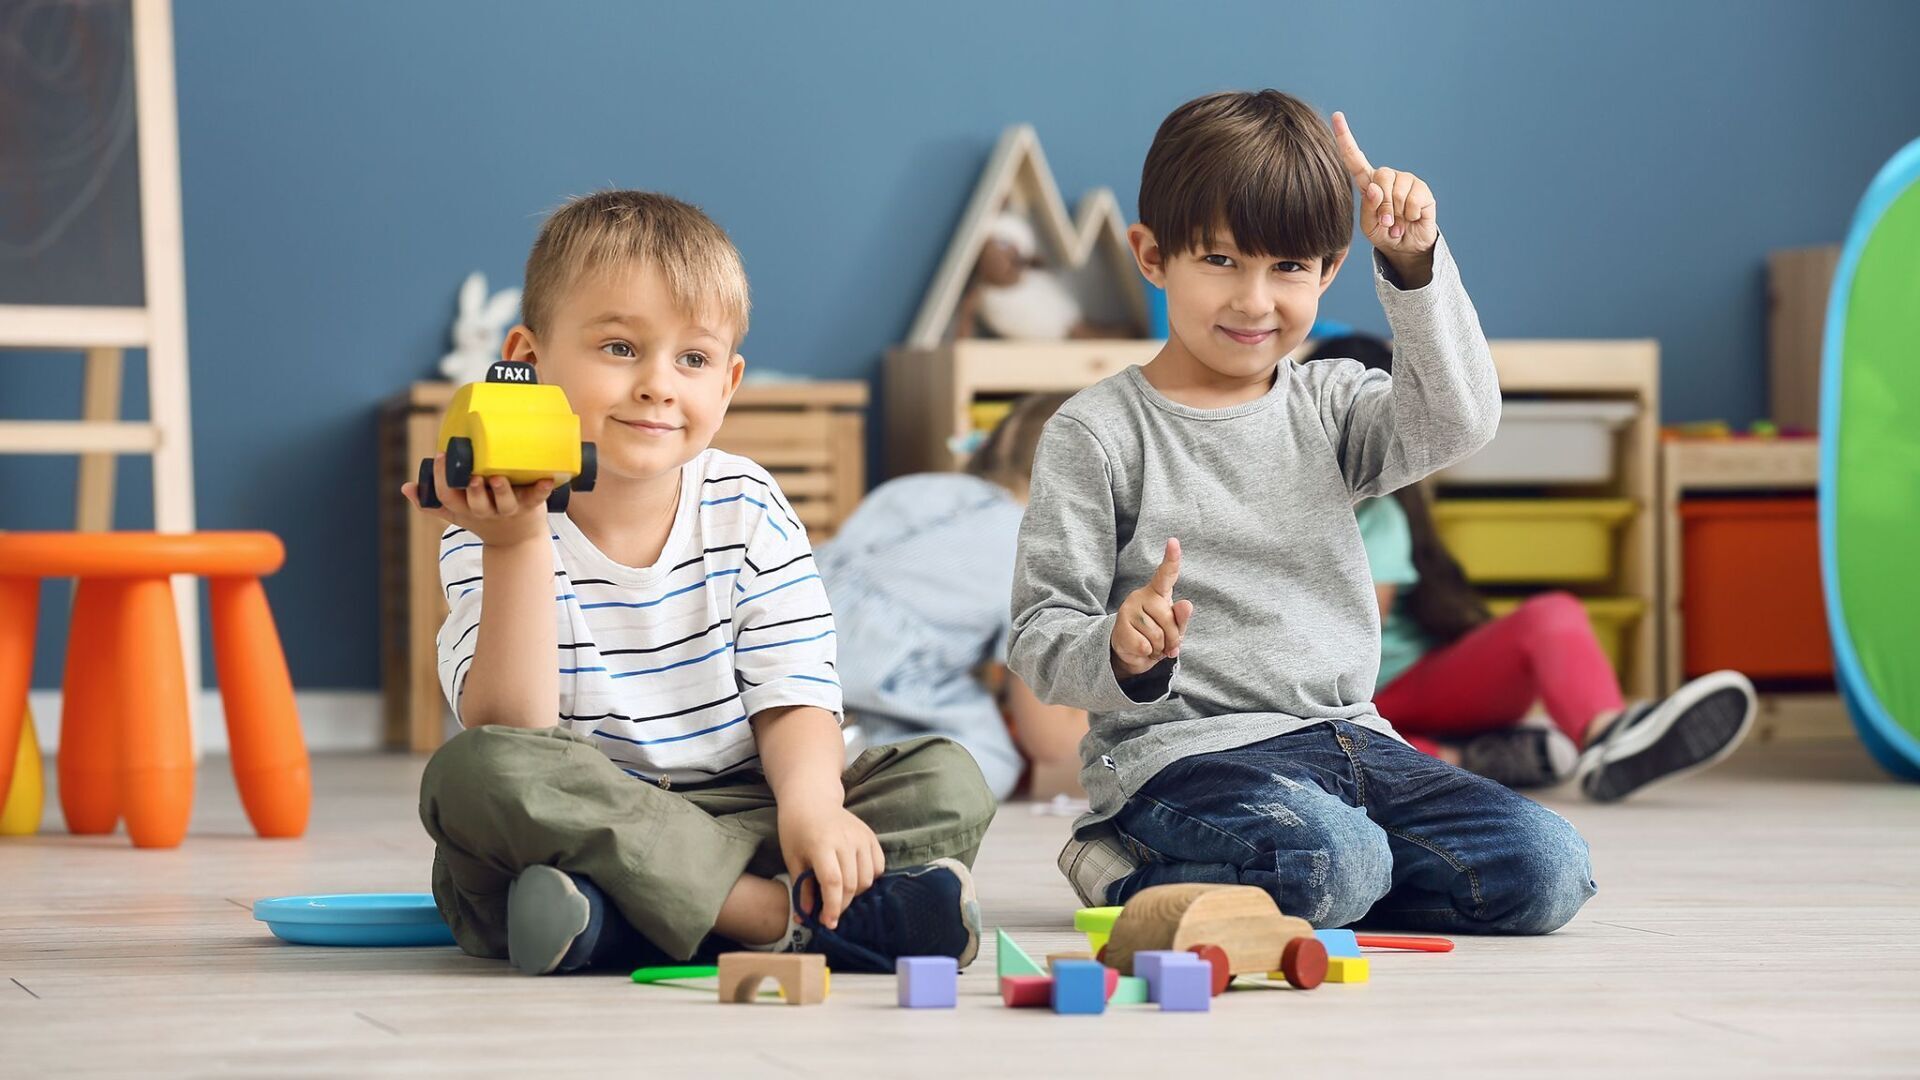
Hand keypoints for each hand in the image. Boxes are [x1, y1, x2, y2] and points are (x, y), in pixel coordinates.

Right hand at [402, 453, 553, 548]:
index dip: (441, 479)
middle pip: (475, 503)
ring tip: (497, 478)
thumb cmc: (482, 518)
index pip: (447, 496)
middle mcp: (485, 511)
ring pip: (504, 503)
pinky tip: (547, 480)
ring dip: (500, 491)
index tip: (441, 456)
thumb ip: (431, 501)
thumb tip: (405, 487)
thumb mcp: (455, 513)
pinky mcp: (530, 507)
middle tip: (471, 476)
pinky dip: (541, 490)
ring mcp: (508, 510)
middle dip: (472, 491)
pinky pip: (536, 498)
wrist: (515, 540)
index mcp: (465, 509)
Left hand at [778, 801, 884, 930]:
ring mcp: (861, 837)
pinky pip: (878, 867)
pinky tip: (854, 878)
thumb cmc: (797, 830)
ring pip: (867, 878)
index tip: (827, 923)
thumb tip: (805, 918)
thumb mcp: (793, 859)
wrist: (811, 800)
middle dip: (841, 905)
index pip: (833, 882)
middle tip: (830, 912)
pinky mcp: (871, 836)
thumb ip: (802, 888)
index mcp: (822, 845)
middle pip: (851, 884)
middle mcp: (845, 840)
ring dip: (855, 893)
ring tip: (840, 892)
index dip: (832, 907)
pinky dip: (869, 878)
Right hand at [1111, 538, 1194, 677]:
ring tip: (1153, 646)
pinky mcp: (1119, 626)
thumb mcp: (1174, 627)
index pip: (1166, 574)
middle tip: (1166, 643)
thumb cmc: (1157, 634)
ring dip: (1159, 648)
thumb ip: (1181, 618)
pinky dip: (1148, 653)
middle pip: (1168, 617)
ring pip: (1157, 634)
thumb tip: (1186, 605)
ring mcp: (1128, 609)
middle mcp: (1141, 596)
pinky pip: (1144, 645)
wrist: (1131, 653)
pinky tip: (1142, 649)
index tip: (1174, 541)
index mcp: (1158, 592)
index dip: (1171, 558)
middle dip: (1172, 637)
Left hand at [1332, 111, 1437, 275]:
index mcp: (1368, 183)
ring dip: (1397, 214)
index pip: (1354, 158)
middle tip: (1387, 223)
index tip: (1337, 117)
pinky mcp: (1423, 189)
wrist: (1406, 247)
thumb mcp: (1370, 226)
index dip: (1345, 138)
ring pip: (1397, 192)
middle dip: (1383, 207)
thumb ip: (1369, 208)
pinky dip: (1410, 216)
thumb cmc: (1384, 234)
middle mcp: (1387, 177)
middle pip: (1380, 178)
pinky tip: (1412, 219)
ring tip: (1398, 222)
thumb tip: (1375, 188)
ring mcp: (1406, 181)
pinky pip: (1413, 201)